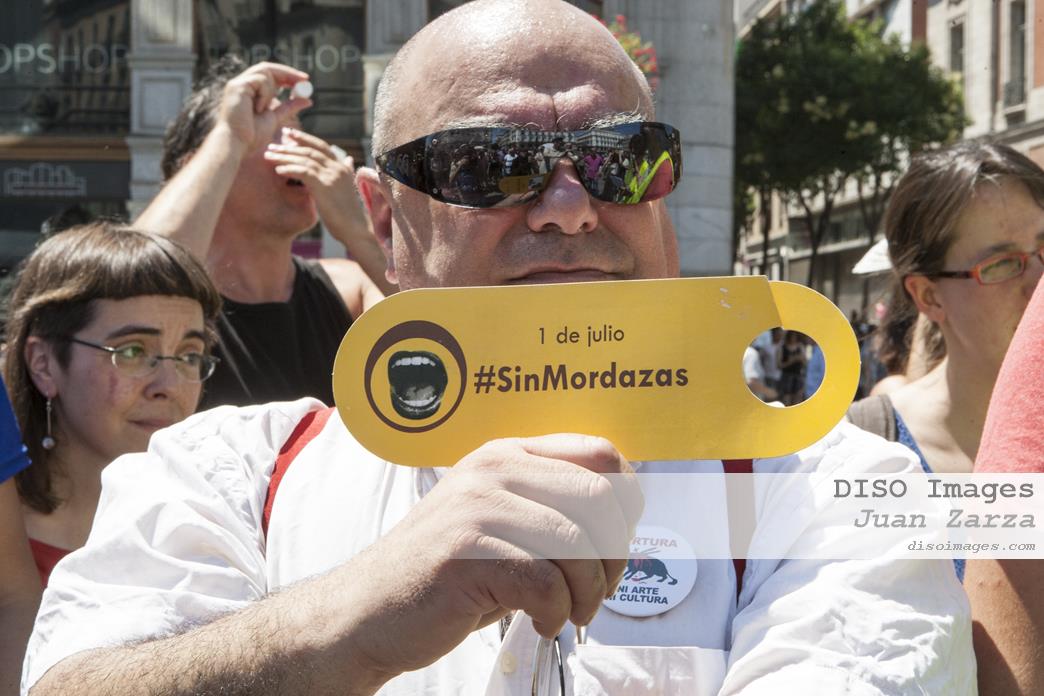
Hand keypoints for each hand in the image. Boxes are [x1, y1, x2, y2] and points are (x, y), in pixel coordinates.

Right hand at [216, 62, 310, 153]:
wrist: (237, 144)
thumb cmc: (251, 136)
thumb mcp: (275, 118)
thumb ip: (289, 107)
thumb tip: (308, 100)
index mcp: (249, 91)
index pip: (269, 75)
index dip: (287, 75)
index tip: (304, 80)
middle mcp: (242, 84)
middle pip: (267, 68)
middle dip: (288, 72)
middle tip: (305, 79)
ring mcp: (238, 83)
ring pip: (265, 72)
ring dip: (272, 89)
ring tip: (265, 107)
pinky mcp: (237, 86)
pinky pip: (260, 81)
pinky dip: (265, 94)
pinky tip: (258, 108)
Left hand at [263, 128, 369, 240]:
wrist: (355, 229)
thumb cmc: (349, 213)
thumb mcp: (347, 187)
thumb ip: (345, 172)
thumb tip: (348, 159)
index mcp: (342, 167)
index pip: (321, 146)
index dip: (304, 138)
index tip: (288, 133)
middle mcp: (337, 167)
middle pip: (310, 149)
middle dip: (289, 146)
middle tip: (272, 145)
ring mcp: (331, 175)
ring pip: (305, 159)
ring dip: (284, 156)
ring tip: (268, 156)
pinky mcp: (324, 185)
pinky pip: (303, 171)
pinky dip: (289, 169)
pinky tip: (278, 170)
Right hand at [338, 434, 642, 677]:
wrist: (368, 610)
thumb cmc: (447, 571)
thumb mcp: (501, 518)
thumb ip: (551, 502)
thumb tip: (625, 514)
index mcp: (508, 453)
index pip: (601, 455)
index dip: (627, 507)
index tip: (612, 548)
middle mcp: (494, 469)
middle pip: (600, 499)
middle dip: (614, 557)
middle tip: (595, 592)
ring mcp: (476, 507)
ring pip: (577, 544)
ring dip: (586, 593)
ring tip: (567, 613)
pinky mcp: (464, 553)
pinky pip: (545, 582)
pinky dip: (555, 612)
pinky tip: (538, 622)